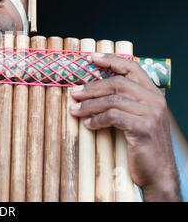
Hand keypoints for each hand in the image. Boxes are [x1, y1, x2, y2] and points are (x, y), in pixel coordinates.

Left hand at [70, 53, 180, 200]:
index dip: (111, 60)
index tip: (91, 58)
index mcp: (153, 93)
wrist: (158, 173)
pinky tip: (88, 124)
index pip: (132, 67)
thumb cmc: (142, 144)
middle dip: (92, 87)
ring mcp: (152, 114)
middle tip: (73, 92)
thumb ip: (124, 101)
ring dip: (89, 105)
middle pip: (117, 83)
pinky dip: (97, 119)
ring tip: (74, 110)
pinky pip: (114, 117)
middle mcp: (155, 100)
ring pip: (113, 100)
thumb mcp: (136, 118)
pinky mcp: (144, 129)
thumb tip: (91, 89)